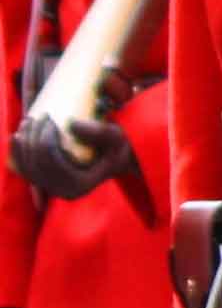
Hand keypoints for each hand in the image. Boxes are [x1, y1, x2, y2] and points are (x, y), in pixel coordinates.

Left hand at [8, 109, 130, 201]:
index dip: (44, 138)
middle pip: (35, 163)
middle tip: (39, 116)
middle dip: (31, 137)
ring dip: (22, 143)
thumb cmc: (119, 148)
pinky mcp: (46, 183)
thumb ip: (98, 132)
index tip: (49, 117)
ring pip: (27, 166)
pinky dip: (18, 153)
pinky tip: (17, 136)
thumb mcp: (116, 138)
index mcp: (78, 185)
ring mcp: (52, 189)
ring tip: (28, 121)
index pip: (51, 160)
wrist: (118, 160)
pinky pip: (26, 169)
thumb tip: (70, 123)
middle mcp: (61, 191)